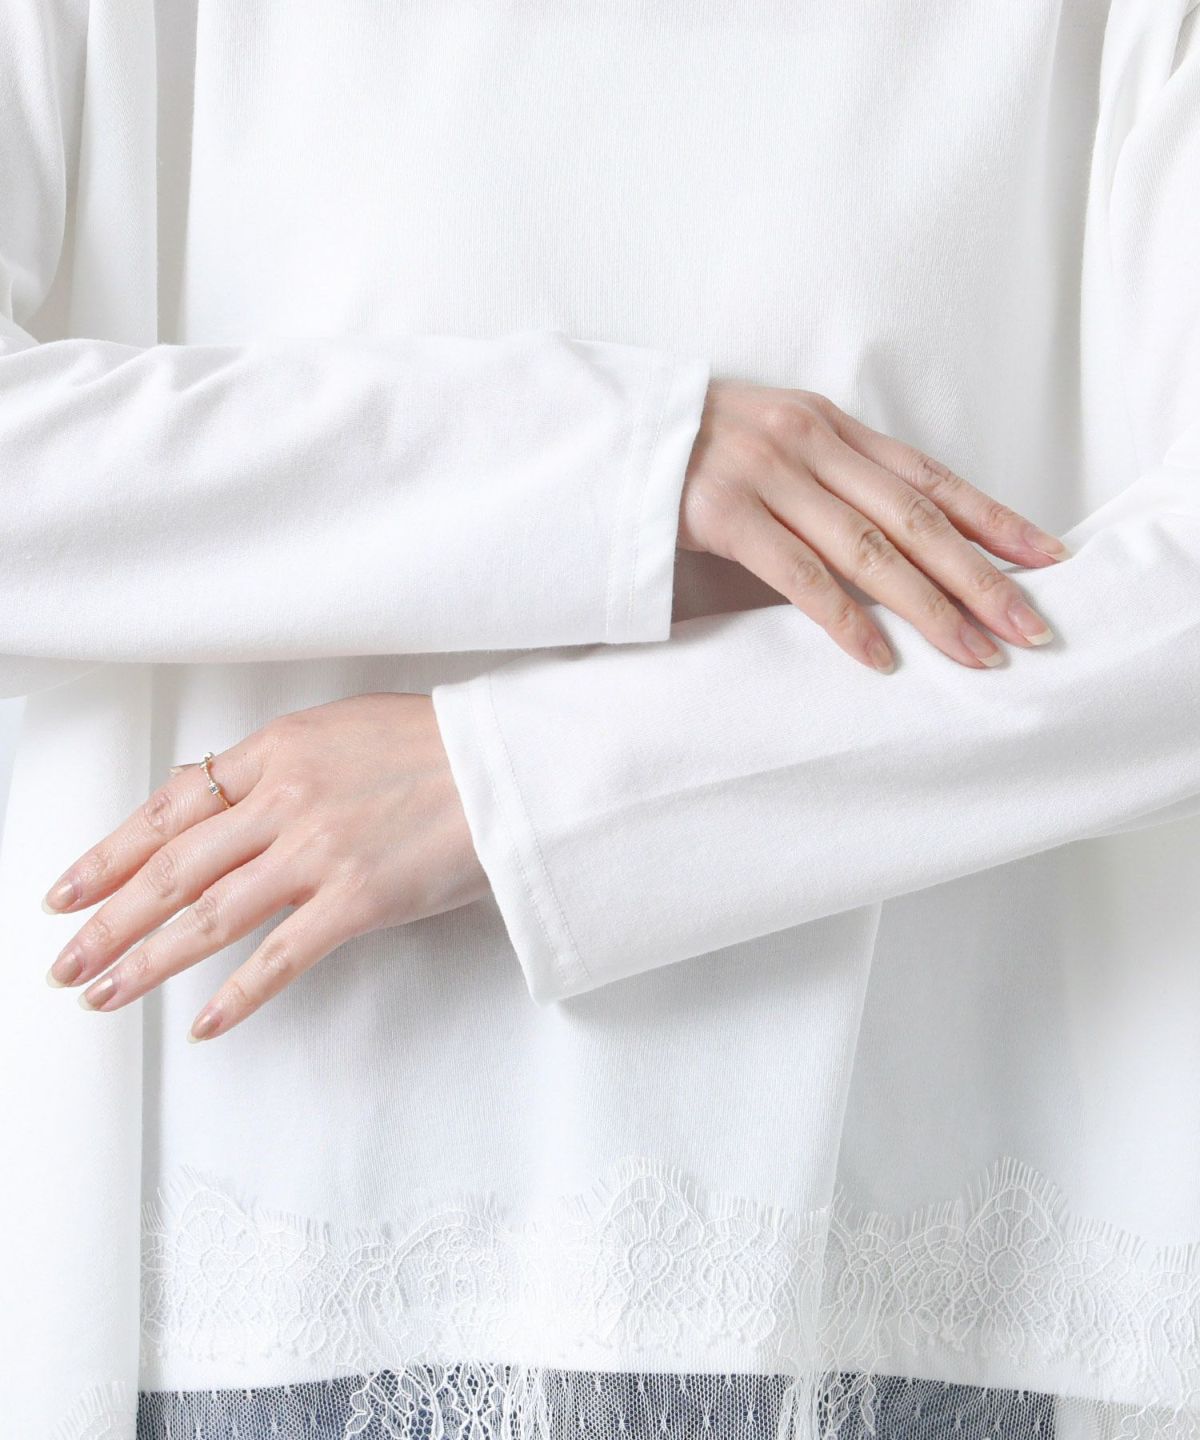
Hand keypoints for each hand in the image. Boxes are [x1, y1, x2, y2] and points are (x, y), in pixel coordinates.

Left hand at [41, 693, 488, 1040]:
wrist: (507, 765)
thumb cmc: (433, 747)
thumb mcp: (337, 731)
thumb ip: (273, 768)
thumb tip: (212, 801)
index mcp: (275, 752)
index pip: (167, 810)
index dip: (108, 855)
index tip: (67, 891)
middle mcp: (284, 801)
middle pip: (171, 869)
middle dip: (107, 920)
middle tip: (65, 959)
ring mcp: (319, 852)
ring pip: (208, 915)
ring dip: (147, 961)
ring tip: (104, 993)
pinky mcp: (358, 899)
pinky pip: (281, 956)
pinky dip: (238, 995)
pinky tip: (204, 1024)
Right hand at [678, 380, 1068, 671]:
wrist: (604, 437)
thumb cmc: (693, 455)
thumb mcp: (775, 451)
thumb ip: (832, 487)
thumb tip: (903, 553)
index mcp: (832, 427)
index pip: (932, 478)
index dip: (996, 519)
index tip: (1049, 559)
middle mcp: (810, 443)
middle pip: (918, 519)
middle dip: (983, 577)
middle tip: (1032, 627)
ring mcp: (766, 475)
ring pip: (870, 550)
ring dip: (930, 608)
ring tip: (974, 653)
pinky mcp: (722, 512)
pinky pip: (798, 575)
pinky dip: (844, 620)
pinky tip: (879, 658)